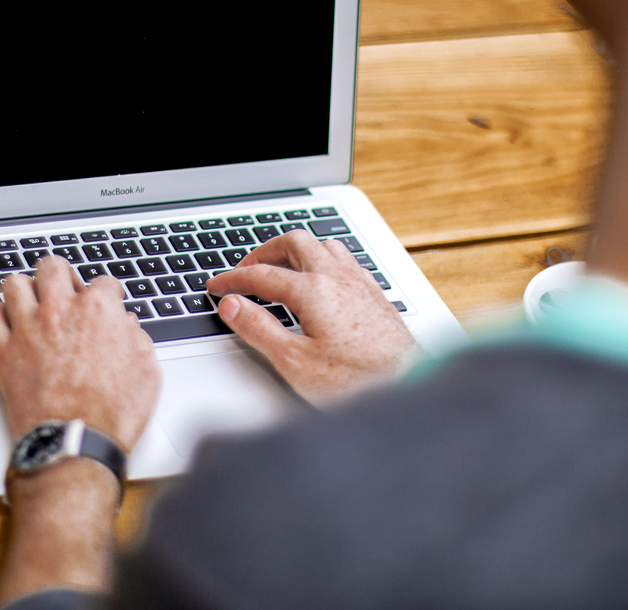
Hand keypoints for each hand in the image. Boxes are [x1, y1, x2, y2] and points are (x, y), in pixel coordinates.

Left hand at [0, 257, 160, 453]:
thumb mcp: (146, 371)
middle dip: (63, 276)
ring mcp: (27, 329)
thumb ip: (137, 339)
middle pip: (53, 267)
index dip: (109, 294)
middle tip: (67, 292)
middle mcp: (59, 311)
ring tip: (34, 304)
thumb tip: (128, 327)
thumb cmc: (112, 414)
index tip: (108, 304)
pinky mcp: (3, 353)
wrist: (75, 444)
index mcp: (98, 310)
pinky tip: (9, 326)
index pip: (103, 282)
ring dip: (26, 291)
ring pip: (15, 284)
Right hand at [206, 230, 419, 404]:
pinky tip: (321, 279)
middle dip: (264, 252)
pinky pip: (344, 259)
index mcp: (313, 290)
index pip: (261, 274)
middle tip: (246, 269)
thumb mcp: (294, 361)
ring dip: (296, 250)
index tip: (217, 286)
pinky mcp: (374, 294)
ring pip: (322, 245)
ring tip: (280, 266)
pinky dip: (321, 259)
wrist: (409, 385)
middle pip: (294, 243)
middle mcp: (337, 278)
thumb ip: (259, 329)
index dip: (233, 279)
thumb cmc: (357, 380)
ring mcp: (359, 283)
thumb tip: (233, 305)